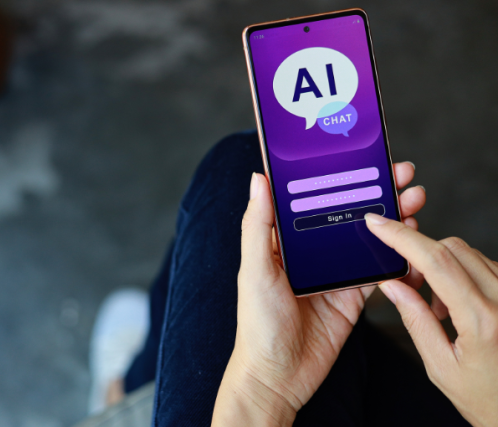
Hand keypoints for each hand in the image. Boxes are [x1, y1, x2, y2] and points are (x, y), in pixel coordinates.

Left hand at [211, 162, 425, 426]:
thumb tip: (258, 179)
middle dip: (374, 192)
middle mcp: (311, 253)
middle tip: (400, 175)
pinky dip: (396, 257)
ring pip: (367, 238)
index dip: (337, 176)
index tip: (360, 158)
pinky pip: (379, 271)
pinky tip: (410, 243)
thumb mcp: (254, 269)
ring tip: (412, 201)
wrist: (278, 375)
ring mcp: (334, 273)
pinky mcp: (352, 296)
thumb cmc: (257, 323)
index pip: (313, 198)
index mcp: (285, 241)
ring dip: (390, 219)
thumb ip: (257, 225)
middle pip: (347, 213)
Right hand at [366, 215, 497, 426]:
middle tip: (408, 284)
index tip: (378, 224)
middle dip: (420, 255)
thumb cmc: (489, 399)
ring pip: (468, 253)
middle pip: (452, 248)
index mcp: (482, 320)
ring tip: (438, 307)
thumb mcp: (441, 367)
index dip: (401, 238)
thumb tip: (393, 286)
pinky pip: (485, 265)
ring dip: (441, 266)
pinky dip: (461, 274)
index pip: (436, 260)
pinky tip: (458, 305)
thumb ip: (415, 320)